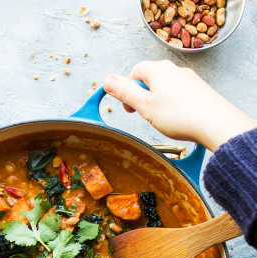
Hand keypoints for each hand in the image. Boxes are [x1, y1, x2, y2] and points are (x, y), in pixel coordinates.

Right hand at [104, 60, 256, 151]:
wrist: (215, 123)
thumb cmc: (180, 115)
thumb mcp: (145, 106)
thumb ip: (125, 93)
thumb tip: (107, 81)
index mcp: (158, 70)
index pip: (135, 71)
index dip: (128, 89)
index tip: (128, 106)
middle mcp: (175, 70)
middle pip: (151, 79)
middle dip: (144, 96)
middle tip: (145, 115)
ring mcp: (189, 79)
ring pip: (165, 88)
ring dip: (159, 102)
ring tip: (163, 120)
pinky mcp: (199, 91)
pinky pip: (180, 95)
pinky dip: (174, 106)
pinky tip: (178, 120)